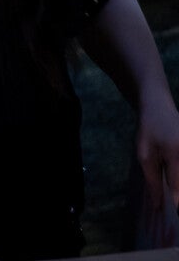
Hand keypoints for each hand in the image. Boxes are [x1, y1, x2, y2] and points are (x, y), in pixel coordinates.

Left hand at [138, 90, 178, 209]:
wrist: (159, 108)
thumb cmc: (148, 131)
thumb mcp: (144, 154)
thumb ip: (152, 180)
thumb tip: (159, 205)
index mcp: (175, 153)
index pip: (178, 184)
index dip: (177, 201)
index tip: (176, 213)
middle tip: (175, 207)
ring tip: (172, 187)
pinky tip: (175, 179)